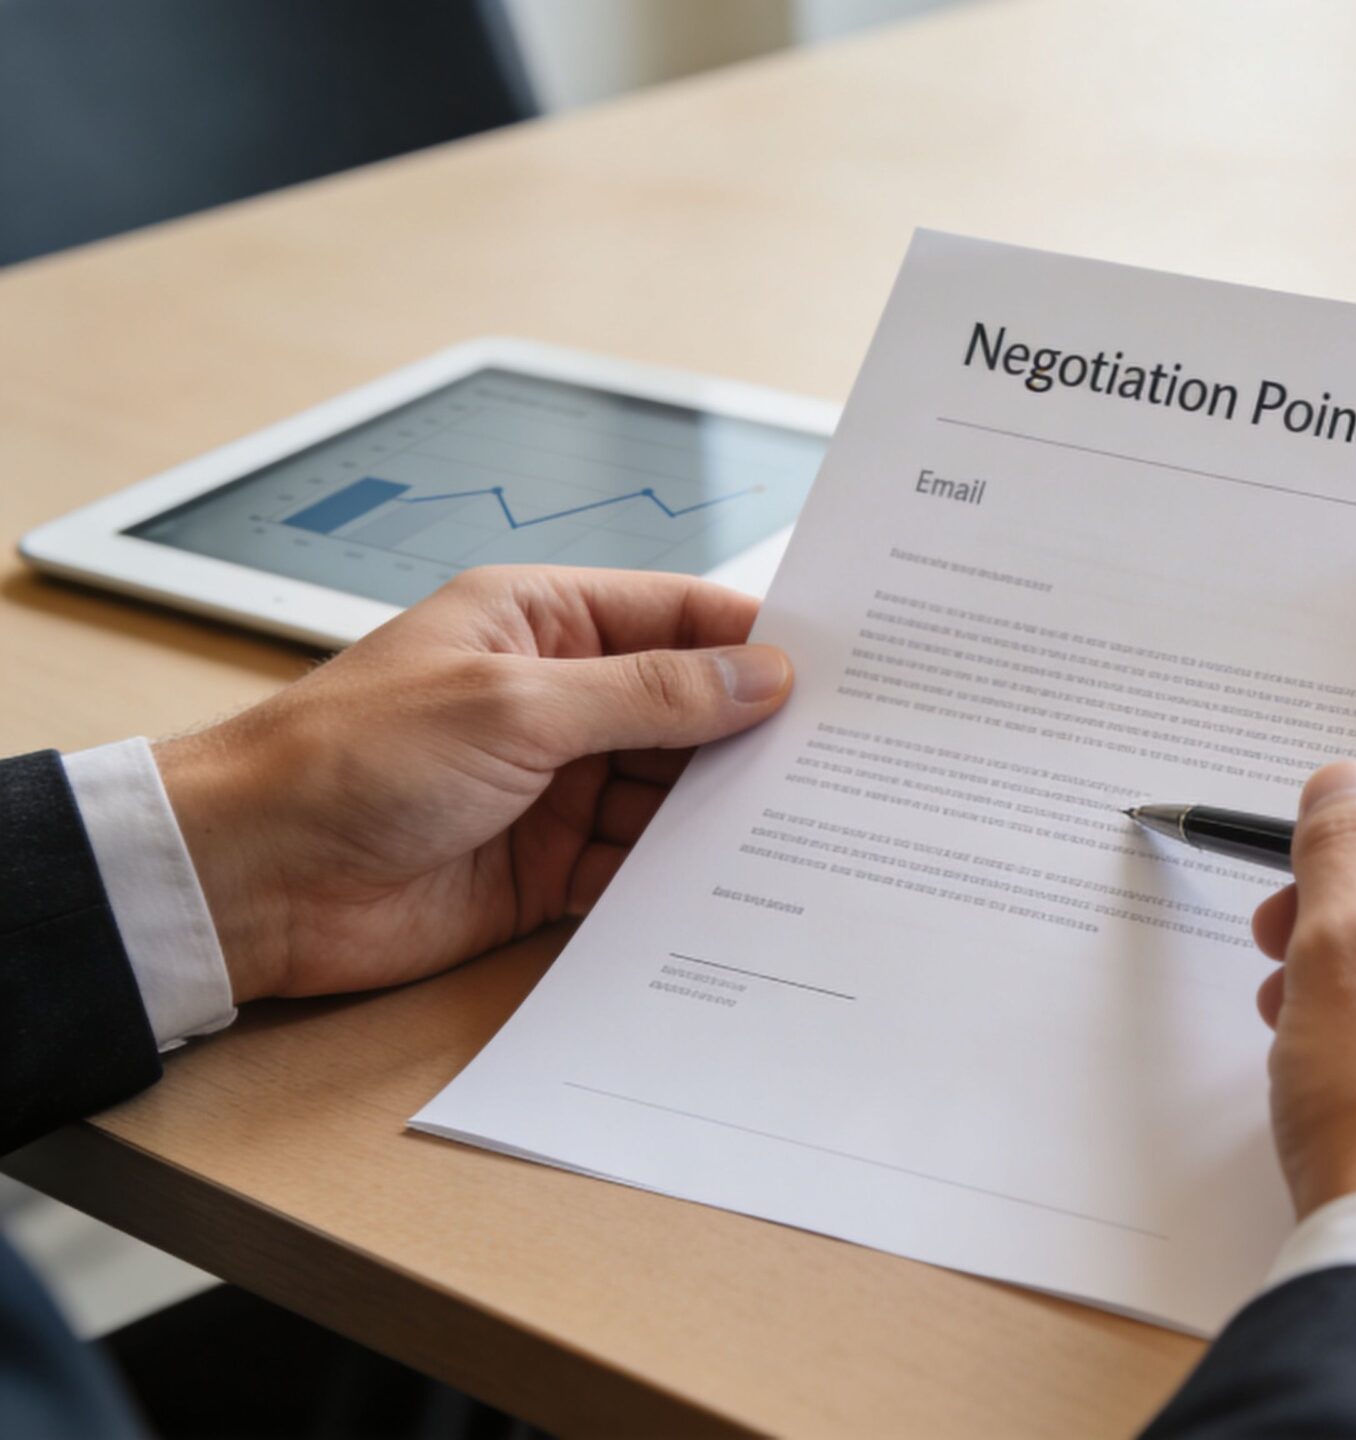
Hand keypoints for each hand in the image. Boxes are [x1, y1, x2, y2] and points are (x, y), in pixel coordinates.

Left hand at [155, 567, 792, 1004]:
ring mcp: (553, 787)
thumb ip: (649, 694)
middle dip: (756, 735)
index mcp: (541, 623)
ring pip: (672, 795)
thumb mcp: (516, 704)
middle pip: (689, 710)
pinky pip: (637, 870)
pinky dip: (680, 880)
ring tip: (809, 828)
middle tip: (846, 759)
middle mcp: (555, 700)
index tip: (841, 668)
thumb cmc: (350, 759)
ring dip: (725, 814)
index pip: (677, 617)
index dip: (756, 640)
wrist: (250, 880)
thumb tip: (761, 675)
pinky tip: (737, 889)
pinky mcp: (546, 870)